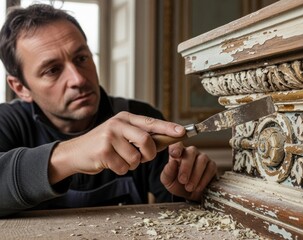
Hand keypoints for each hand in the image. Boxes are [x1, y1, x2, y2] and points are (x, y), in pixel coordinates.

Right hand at [49, 111, 185, 183]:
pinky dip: (121, 169)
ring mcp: (109, 137)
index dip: (168, 128)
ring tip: (120, 158)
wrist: (75, 153)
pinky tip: (110, 163)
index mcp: (125, 118)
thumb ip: (139, 134)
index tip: (182, 132)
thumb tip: (166, 140)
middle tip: (143, 157)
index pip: (151, 123)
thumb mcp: (120, 133)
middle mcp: (118, 124)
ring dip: (132, 164)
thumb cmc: (103, 144)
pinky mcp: (103, 151)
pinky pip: (124, 167)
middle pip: (147, 141)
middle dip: (149, 154)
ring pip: (136, 158)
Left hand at [160, 142, 216, 201]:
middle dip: (187, 167)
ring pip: (202, 160)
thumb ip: (168, 171)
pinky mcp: (212, 165)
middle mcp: (191, 152)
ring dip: (196, 175)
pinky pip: (210, 168)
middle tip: (182, 181)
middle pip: (191, 151)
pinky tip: (198, 188)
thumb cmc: (177, 184)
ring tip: (189, 188)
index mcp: (178, 153)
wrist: (189, 195)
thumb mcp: (168, 181)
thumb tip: (172, 162)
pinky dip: (204, 179)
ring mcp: (203, 157)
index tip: (174, 155)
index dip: (176, 147)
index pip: (177, 144)